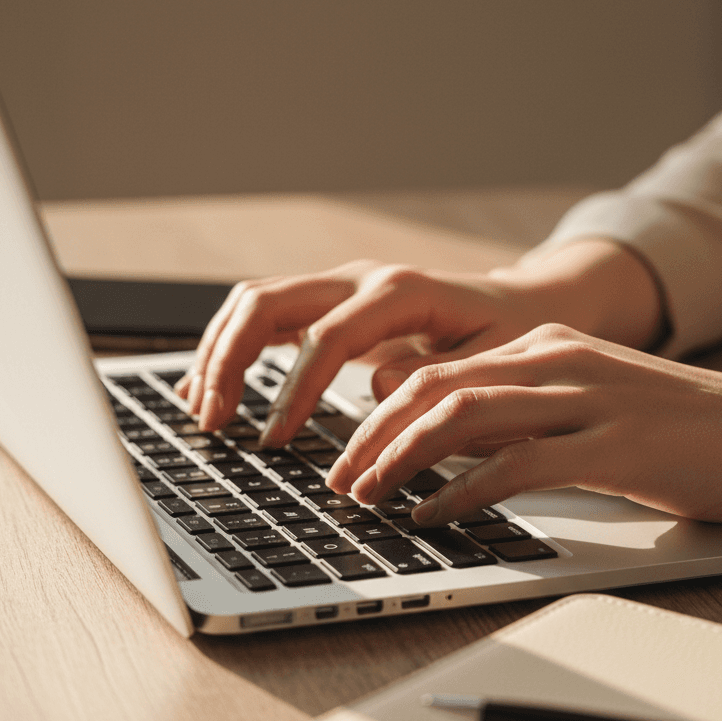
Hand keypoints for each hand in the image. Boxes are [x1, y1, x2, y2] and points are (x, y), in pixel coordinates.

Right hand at [173, 240, 662, 440]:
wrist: (520, 305)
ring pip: (255, 302)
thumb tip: (380, 392)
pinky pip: (267, 316)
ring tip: (200, 408)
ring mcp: (341, 287)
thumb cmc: (510, 338)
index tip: (273, 440)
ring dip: (219, 351)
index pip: (326, 336)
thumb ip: (439, 380)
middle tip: (212, 420)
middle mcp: (360, 280)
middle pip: (268, 302)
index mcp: (400, 292)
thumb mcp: (493, 364)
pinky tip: (211, 386)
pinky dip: (232, 348)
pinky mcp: (331, 305)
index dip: (293, 390)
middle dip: (229, 360)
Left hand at [328, 323, 721, 526]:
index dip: (378, 414)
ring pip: (462, 418)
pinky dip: (461, 492)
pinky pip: (516, 466)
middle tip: (339, 481)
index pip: (435, 371)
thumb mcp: (585, 406)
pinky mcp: (613, 446)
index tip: (348, 454)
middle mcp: (555, 362)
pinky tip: (432, 516)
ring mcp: (585, 400)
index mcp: (543, 348)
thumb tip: (447, 451)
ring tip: (368, 498)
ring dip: (400, 460)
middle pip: (433, 389)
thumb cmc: (677, 430)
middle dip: (372, 437)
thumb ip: (519, 419)